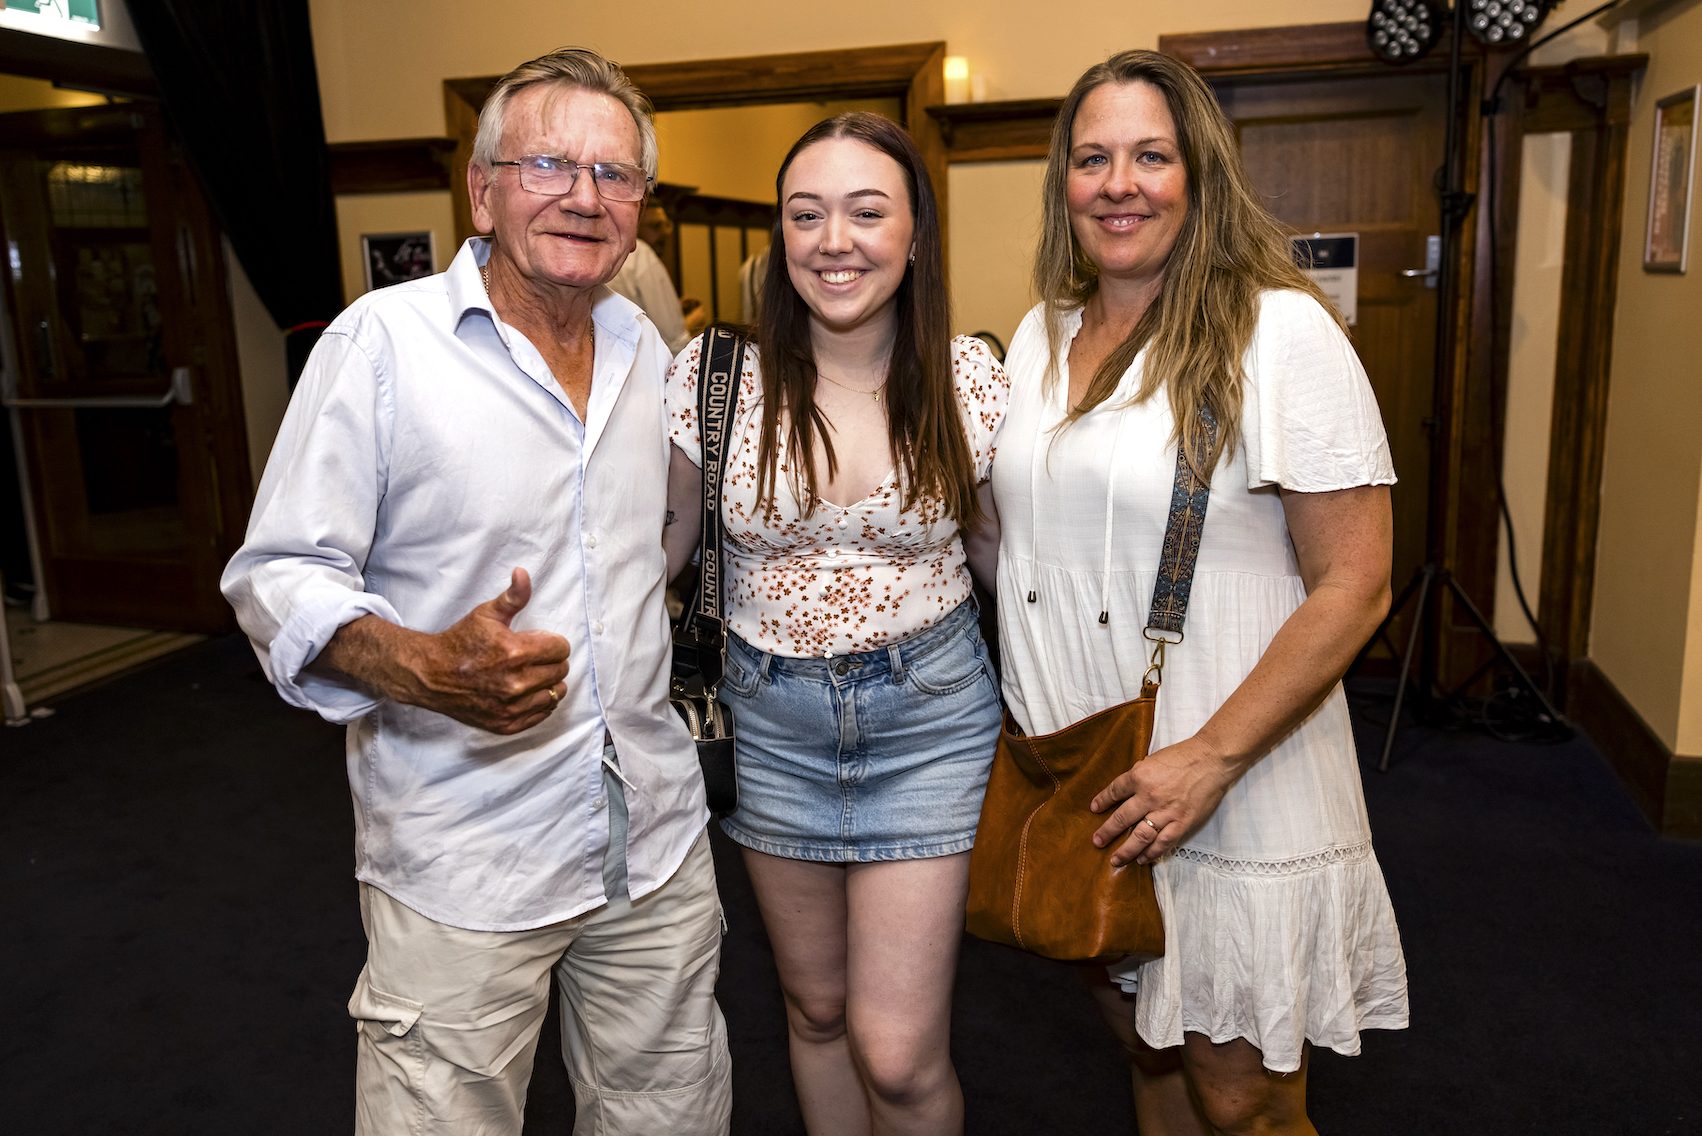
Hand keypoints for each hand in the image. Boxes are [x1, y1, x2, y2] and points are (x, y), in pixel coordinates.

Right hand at [399, 568, 569, 734]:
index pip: (560, 649)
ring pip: (556, 694)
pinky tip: (527, 692)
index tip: (539, 641)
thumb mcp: (486, 613)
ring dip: (549, 683)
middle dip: (551, 661)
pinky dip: (540, 702)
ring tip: (532, 674)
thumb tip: (523, 573)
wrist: (431, 675)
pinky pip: (542, 713)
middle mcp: (516, 683)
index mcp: (515, 652)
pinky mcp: (506, 723)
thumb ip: (513, 596)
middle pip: (560, 671)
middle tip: (534, 657)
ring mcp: (511, 706)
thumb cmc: (461, 641)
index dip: (552, 642)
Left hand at [1088, 735, 1236, 866]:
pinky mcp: (1182, 823)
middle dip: (1107, 831)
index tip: (1094, 809)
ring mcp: (1165, 812)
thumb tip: (1127, 789)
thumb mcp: (1154, 760)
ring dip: (1126, 850)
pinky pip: (1163, 842)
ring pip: (1140, 836)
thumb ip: (1140, 775)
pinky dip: (1151, 852)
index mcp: (1140, 776)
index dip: (1102, 800)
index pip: (1115, 791)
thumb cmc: (1184, 756)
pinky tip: (1142, 859)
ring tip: (1116, 860)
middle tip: (1097, 841)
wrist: (1212, 760)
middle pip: (1122, 817)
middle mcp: (1148, 796)